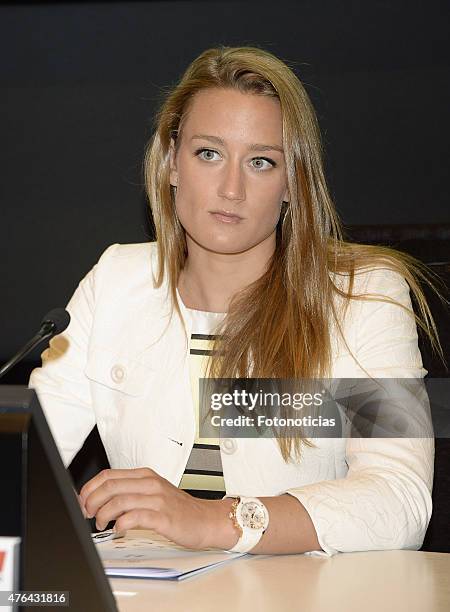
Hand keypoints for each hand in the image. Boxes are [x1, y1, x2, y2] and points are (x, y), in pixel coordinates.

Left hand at [78, 467, 237, 549]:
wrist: (206, 519)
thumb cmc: (178, 509)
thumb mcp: (153, 493)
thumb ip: (130, 493)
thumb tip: (100, 500)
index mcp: (145, 475)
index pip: (109, 475)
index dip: (90, 488)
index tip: (83, 500)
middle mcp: (150, 484)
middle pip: (111, 486)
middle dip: (92, 501)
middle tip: (88, 514)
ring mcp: (158, 499)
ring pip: (120, 500)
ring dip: (104, 514)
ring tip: (101, 524)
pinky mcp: (164, 517)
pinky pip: (137, 516)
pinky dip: (122, 523)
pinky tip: (119, 529)